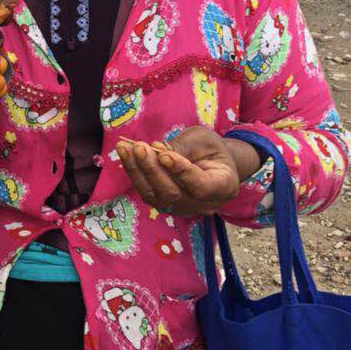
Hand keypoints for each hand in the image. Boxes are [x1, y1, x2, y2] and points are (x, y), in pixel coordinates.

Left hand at [117, 127, 261, 216]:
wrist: (212, 162)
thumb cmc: (211, 149)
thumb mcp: (204, 140)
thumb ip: (184, 147)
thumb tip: (156, 149)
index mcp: (224, 187)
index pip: (202, 187)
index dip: (182, 172)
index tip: (164, 154)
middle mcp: (204, 204)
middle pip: (174, 194)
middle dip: (153, 170)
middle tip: (139, 147)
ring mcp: (184, 209)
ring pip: (156, 196)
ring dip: (138, 171)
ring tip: (125, 148)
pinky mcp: (166, 206)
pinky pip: (147, 193)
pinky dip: (135, 173)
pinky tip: (125, 153)